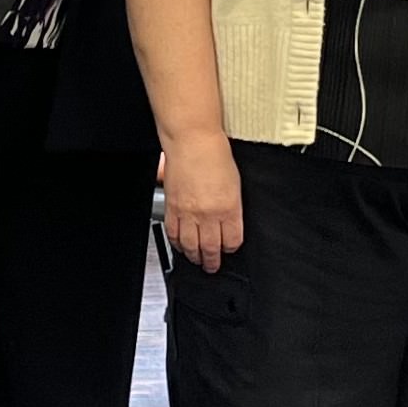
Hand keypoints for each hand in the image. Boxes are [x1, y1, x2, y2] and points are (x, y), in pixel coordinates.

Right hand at [161, 136, 243, 271]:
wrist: (192, 141)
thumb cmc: (215, 155)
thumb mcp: (235, 184)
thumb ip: (232, 207)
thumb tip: (229, 223)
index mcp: (229, 208)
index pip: (232, 241)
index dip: (231, 248)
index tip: (229, 249)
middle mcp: (209, 214)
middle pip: (211, 249)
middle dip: (212, 261)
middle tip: (212, 266)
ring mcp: (188, 213)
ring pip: (191, 246)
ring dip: (195, 256)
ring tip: (197, 260)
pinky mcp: (172, 208)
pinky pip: (174, 234)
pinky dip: (177, 244)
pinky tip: (181, 246)